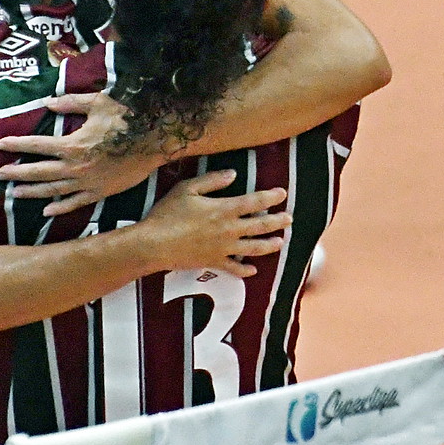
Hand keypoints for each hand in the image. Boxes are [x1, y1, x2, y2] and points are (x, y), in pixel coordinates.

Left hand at [0, 93, 163, 216]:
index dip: (17, 144)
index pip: (37, 145)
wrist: (155, 141)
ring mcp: (87, 183)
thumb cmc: (127, 117)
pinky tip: (47, 211)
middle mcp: (75, 167)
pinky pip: (76, 203)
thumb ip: (71, 102)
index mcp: (72, 144)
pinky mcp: (101, 192)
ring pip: (53, 190)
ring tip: (14, 194)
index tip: (1, 144)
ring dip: (32, 192)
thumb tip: (49, 102)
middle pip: (38, 172)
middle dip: (16, 173)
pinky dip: (61, 208)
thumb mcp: (97, 102)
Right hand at [136, 171, 289, 277]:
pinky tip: (253, 270)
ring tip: (281, 242)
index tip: (282, 193)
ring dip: (269, 245)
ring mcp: (223, 248)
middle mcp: (229, 230)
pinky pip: (234, 268)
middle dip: (277, 222)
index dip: (271, 197)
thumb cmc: (167, 213)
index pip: (255, 202)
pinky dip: (245, 270)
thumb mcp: (187, 189)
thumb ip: (212, 181)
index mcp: (224, 209)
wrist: (154, 244)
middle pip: (260, 226)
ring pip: (253, 248)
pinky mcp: (213, 263)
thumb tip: (233, 174)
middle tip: (289, 219)